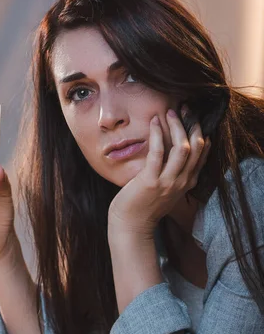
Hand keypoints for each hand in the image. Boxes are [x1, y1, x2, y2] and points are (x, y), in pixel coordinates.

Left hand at [108, 108, 210, 237]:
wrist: (131, 225)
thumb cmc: (143, 206)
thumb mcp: (165, 190)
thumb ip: (172, 174)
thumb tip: (170, 152)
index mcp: (187, 183)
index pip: (202, 154)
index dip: (201, 132)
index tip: (194, 117)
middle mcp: (182, 182)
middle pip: (196, 147)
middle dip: (192, 124)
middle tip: (184, 108)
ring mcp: (168, 182)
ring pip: (182, 148)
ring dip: (177, 127)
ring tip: (170, 112)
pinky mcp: (151, 181)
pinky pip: (158, 153)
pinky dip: (158, 135)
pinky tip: (153, 122)